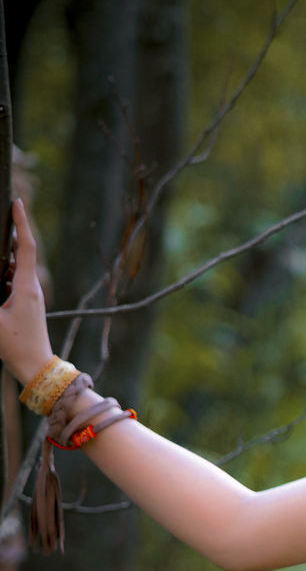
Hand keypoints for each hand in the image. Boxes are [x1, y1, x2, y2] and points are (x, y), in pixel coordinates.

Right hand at [0, 200, 55, 384]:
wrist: (36, 367)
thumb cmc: (15, 346)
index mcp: (27, 286)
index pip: (26, 247)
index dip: (21, 223)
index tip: (17, 203)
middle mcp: (32, 287)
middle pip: (21, 253)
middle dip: (11, 234)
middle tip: (3, 213)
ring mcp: (31, 296)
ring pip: (15, 268)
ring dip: (3, 256)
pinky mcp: (26, 304)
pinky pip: (13, 281)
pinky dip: (2, 274)